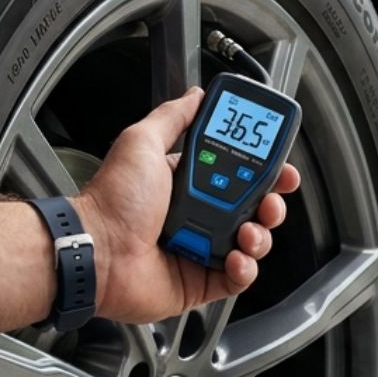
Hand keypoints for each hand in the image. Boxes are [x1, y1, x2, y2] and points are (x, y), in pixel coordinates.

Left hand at [72, 87, 300, 323]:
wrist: (97, 252)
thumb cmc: (112, 202)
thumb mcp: (142, 143)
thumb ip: (173, 118)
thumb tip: (195, 95)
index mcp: (188, 183)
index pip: (240, 172)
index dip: (266, 170)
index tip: (280, 167)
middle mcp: (198, 215)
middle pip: (254, 208)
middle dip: (271, 203)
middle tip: (271, 200)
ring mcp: (201, 248)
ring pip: (252, 242)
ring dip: (260, 236)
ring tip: (247, 232)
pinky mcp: (201, 280)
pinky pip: (239, 277)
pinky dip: (245, 268)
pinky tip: (234, 258)